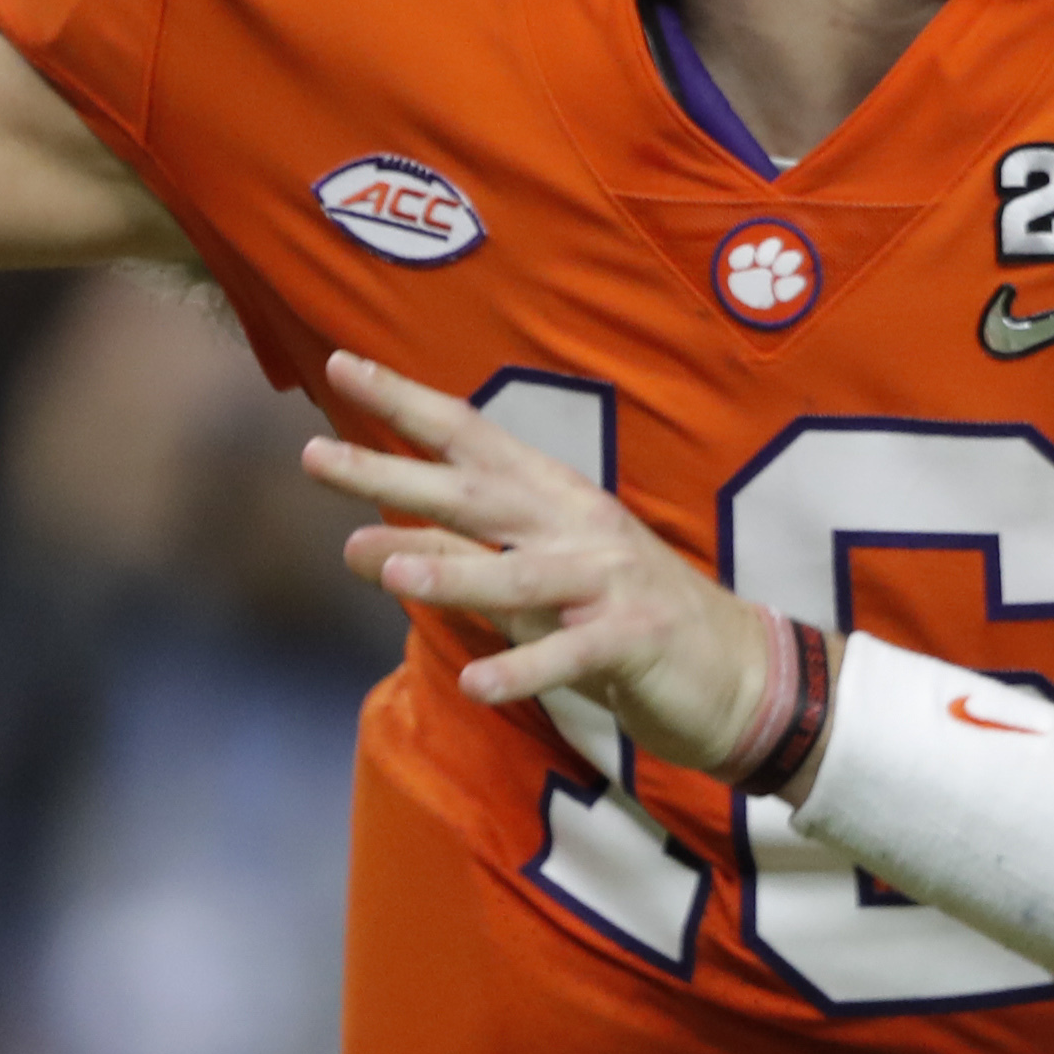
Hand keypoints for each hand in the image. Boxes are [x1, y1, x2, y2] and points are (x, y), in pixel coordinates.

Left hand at [300, 350, 793, 773]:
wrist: (738, 670)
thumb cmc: (614, 620)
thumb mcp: (522, 587)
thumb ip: (447, 561)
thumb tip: (353, 543)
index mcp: (550, 497)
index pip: (468, 437)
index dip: (405, 401)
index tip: (342, 366)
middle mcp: (576, 523)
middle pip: (474, 494)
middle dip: (394, 474)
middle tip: (315, 458)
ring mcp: (608, 579)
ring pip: (520, 573)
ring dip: (453, 571)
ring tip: (384, 574)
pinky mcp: (634, 640)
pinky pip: (569, 655)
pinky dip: (523, 669)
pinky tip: (476, 687)